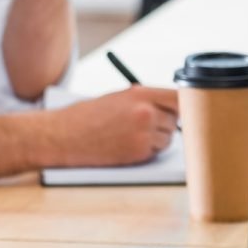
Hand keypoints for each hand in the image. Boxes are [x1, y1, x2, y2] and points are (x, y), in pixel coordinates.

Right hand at [47, 86, 178, 166]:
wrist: (63, 135)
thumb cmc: (85, 116)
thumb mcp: (116, 99)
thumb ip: (144, 101)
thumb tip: (170, 109)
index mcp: (140, 94)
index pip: (179, 98)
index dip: (182, 105)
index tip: (183, 110)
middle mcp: (145, 112)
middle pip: (175, 120)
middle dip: (164, 124)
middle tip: (145, 126)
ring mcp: (143, 134)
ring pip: (168, 139)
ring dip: (156, 140)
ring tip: (130, 136)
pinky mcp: (139, 153)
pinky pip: (155, 152)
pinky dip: (145, 151)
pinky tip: (125, 145)